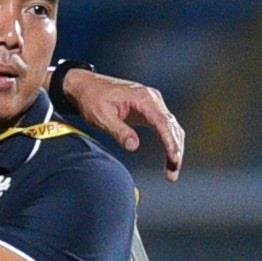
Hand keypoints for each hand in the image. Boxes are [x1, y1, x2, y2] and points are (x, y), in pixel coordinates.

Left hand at [64, 72, 184, 180]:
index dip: (170, 142)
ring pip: (172, 128)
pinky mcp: (150, 109)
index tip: (174, 159)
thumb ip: (119, 131)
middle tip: (173, 174)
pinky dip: (169, 142)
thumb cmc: (92, 99)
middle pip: (172, 127)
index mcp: (143, 98)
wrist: (85, 86)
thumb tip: (134, 146)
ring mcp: (153, 103)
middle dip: (176, 151)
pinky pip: (165, 127)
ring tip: (172, 172)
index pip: (163, 123)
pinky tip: (170, 158)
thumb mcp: (102, 117)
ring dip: (175, 149)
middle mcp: (152, 98)